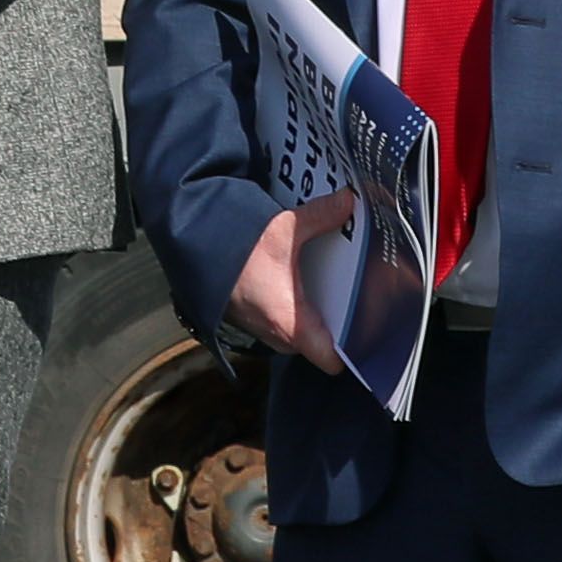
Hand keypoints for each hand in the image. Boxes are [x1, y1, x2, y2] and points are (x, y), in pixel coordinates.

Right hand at [225, 191, 358, 374]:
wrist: (191, 248)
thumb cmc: (234, 250)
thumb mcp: (282, 230)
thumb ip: (319, 217)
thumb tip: (347, 202)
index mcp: (292, 323)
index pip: (333, 359)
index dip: (354, 346)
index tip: (370, 323)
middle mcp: (279, 335)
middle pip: (323, 341)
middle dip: (339, 318)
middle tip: (354, 289)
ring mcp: (264, 330)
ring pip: (303, 330)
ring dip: (315, 310)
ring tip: (329, 280)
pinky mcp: (253, 319)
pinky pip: (285, 320)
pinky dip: (295, 305)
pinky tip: (299, 278)